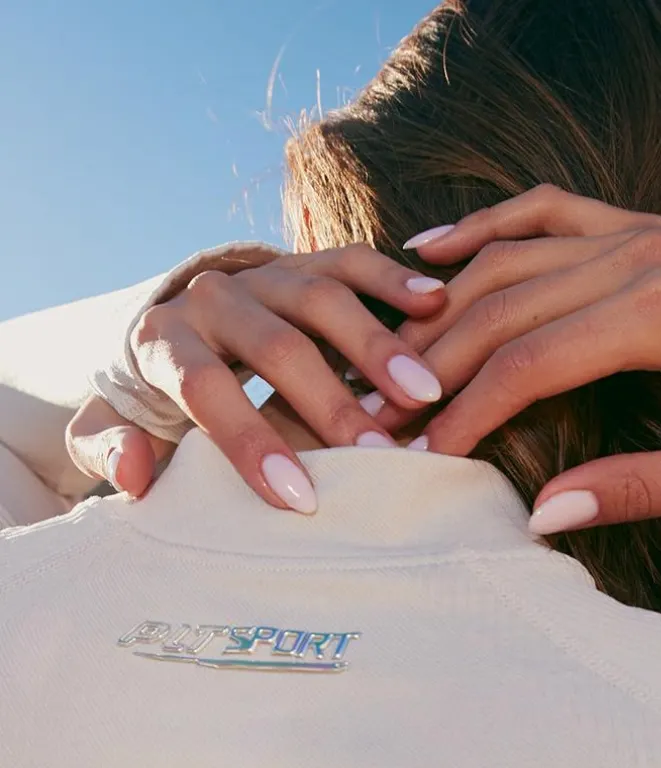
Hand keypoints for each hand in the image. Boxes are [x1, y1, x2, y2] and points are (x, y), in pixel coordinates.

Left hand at [67, 245, 445, 511]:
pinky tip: (436, 302)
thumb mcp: (112, 426)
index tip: (300, 497)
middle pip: (276, 344)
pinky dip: (391, 279)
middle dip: (330, 403)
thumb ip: (110, 448)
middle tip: (379, 456)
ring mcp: (262, 275)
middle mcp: (213, 297)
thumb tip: (134, 473)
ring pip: (322, 298)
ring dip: (377, 346)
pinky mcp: (302, 263)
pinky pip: (350, 261)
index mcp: (162, 340)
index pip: (205, 388)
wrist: (170, 328)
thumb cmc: (150, 399)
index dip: (250, 442)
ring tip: (424, 393)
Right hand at [374, 185, 660, 531]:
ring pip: (508, 259)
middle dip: (431, 366)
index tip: (420, 457)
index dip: (464, 413)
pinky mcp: (638, 226)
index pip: (527, 363)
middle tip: (376, 414)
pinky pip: (544, 210)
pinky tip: (429, 251)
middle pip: (502, 308)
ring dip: (439, 309)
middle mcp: (639, 255)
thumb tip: (541, 513)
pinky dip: (485, 227)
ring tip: (385, 359)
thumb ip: (642, 486)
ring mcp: (638, 230)